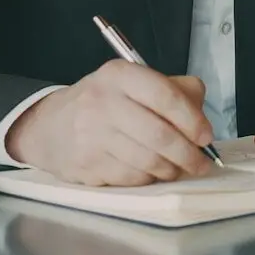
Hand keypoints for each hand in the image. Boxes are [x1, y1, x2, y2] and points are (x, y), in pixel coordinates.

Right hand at [6, 59, 214, 185]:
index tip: (206, 135)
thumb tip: (201, 119)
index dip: (192, 119)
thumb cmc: (103, 103)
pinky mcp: (86, 166)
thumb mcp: (132, 82)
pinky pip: (132, 179)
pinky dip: (149, 179)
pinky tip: (151, 172)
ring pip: (148, 161)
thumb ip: (173, 90)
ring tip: (179, 168)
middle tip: (202, 163)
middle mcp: (102, 102)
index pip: (165, 96)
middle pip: (159, 134)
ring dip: (171, 170)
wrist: (49, 126)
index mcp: (119, 75)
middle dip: (188, 154)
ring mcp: (91, 136)